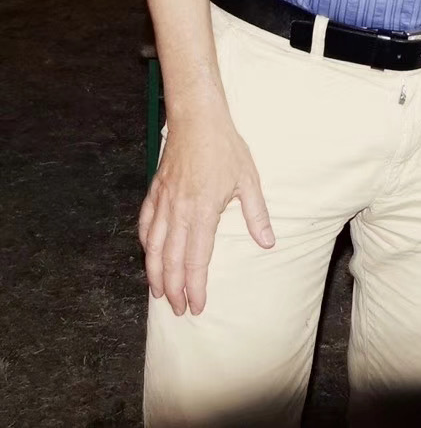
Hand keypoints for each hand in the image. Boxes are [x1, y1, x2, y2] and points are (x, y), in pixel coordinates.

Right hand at [138, 111, 274, 315]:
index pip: (196, 260)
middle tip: (178, 310)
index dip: (195, 287)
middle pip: (171, 261)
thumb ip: (256, 214)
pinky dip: (146, 244)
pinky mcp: (154, 191)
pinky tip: (149, 254)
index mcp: (202, 212)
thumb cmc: (225, 148)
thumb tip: (267, 242)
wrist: (197, 119)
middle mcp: (178, 212)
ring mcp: (163, 202)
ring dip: (155, 274)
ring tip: (160, 293)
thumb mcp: (248, 179)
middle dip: (174, 289)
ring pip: (153, 248)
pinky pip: (145, 224)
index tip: (196, 306)